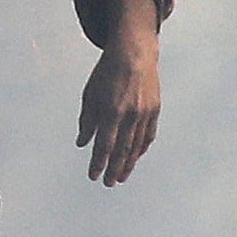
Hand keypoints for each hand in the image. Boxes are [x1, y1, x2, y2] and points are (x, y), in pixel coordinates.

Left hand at [77, 29, 162, 185]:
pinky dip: (141, 148)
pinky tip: (135, 157)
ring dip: (128, 163)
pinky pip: (148, 135)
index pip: (104, 145)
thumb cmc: (107, 72)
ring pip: (136, 146)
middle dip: (114, 169)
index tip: (93, 176)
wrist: (133, 53)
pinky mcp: (154, 110)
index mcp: (111, 111)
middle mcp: (130, 115)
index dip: (98, 163)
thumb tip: (82, 143)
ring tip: (121, 176)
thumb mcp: (90, 94)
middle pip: (122, 150)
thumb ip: (87, 120)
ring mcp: (145, 114)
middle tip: (108, 183)